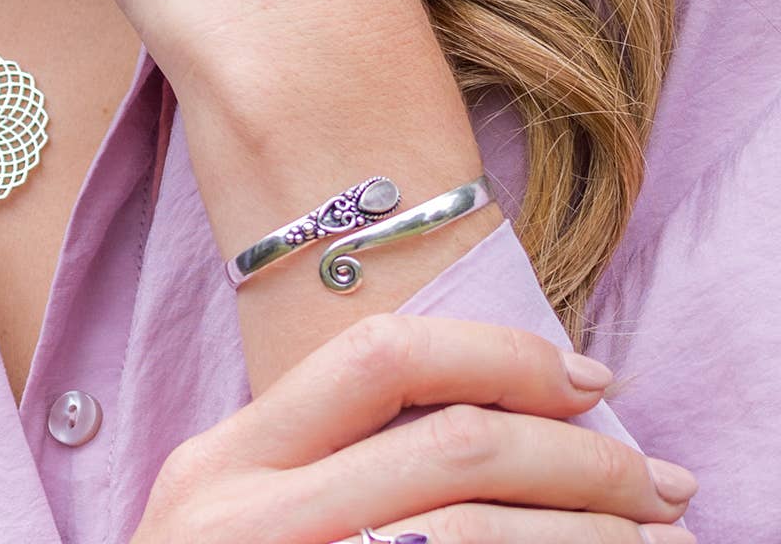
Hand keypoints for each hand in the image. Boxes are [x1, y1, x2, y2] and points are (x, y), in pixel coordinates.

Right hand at [128, 314, 695, 543]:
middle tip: (657, 481)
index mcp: (222, 462)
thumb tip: (492, 423)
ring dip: (588, 534)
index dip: (500, 354)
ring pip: (475, 533)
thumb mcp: (233, 520)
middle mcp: (244, 517)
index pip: (379, 357)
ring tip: (651, 540)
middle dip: (581, 456)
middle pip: (452, 445)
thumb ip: (322, 466)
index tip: (587, 378)